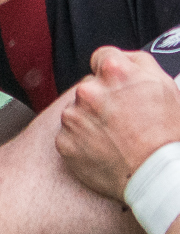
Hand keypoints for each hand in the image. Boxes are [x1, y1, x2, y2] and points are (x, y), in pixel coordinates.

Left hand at [57, 46, 179, 199]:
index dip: (112, 72)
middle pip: (89, 86)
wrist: (160, 176)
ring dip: (90, 120)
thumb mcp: (165, 85)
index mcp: (114, 71)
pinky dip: (82, 142)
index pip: (102, 58)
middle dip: (102, 99)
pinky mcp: (65, 142)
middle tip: (124, 119)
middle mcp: (88, 91)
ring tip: (116, 137)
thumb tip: (120, 57)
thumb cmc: (168, 134)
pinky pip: (69, 136)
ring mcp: (73, 117)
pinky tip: (104, 150)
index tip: (119, 86)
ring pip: (77, 111)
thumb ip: (138, 62)